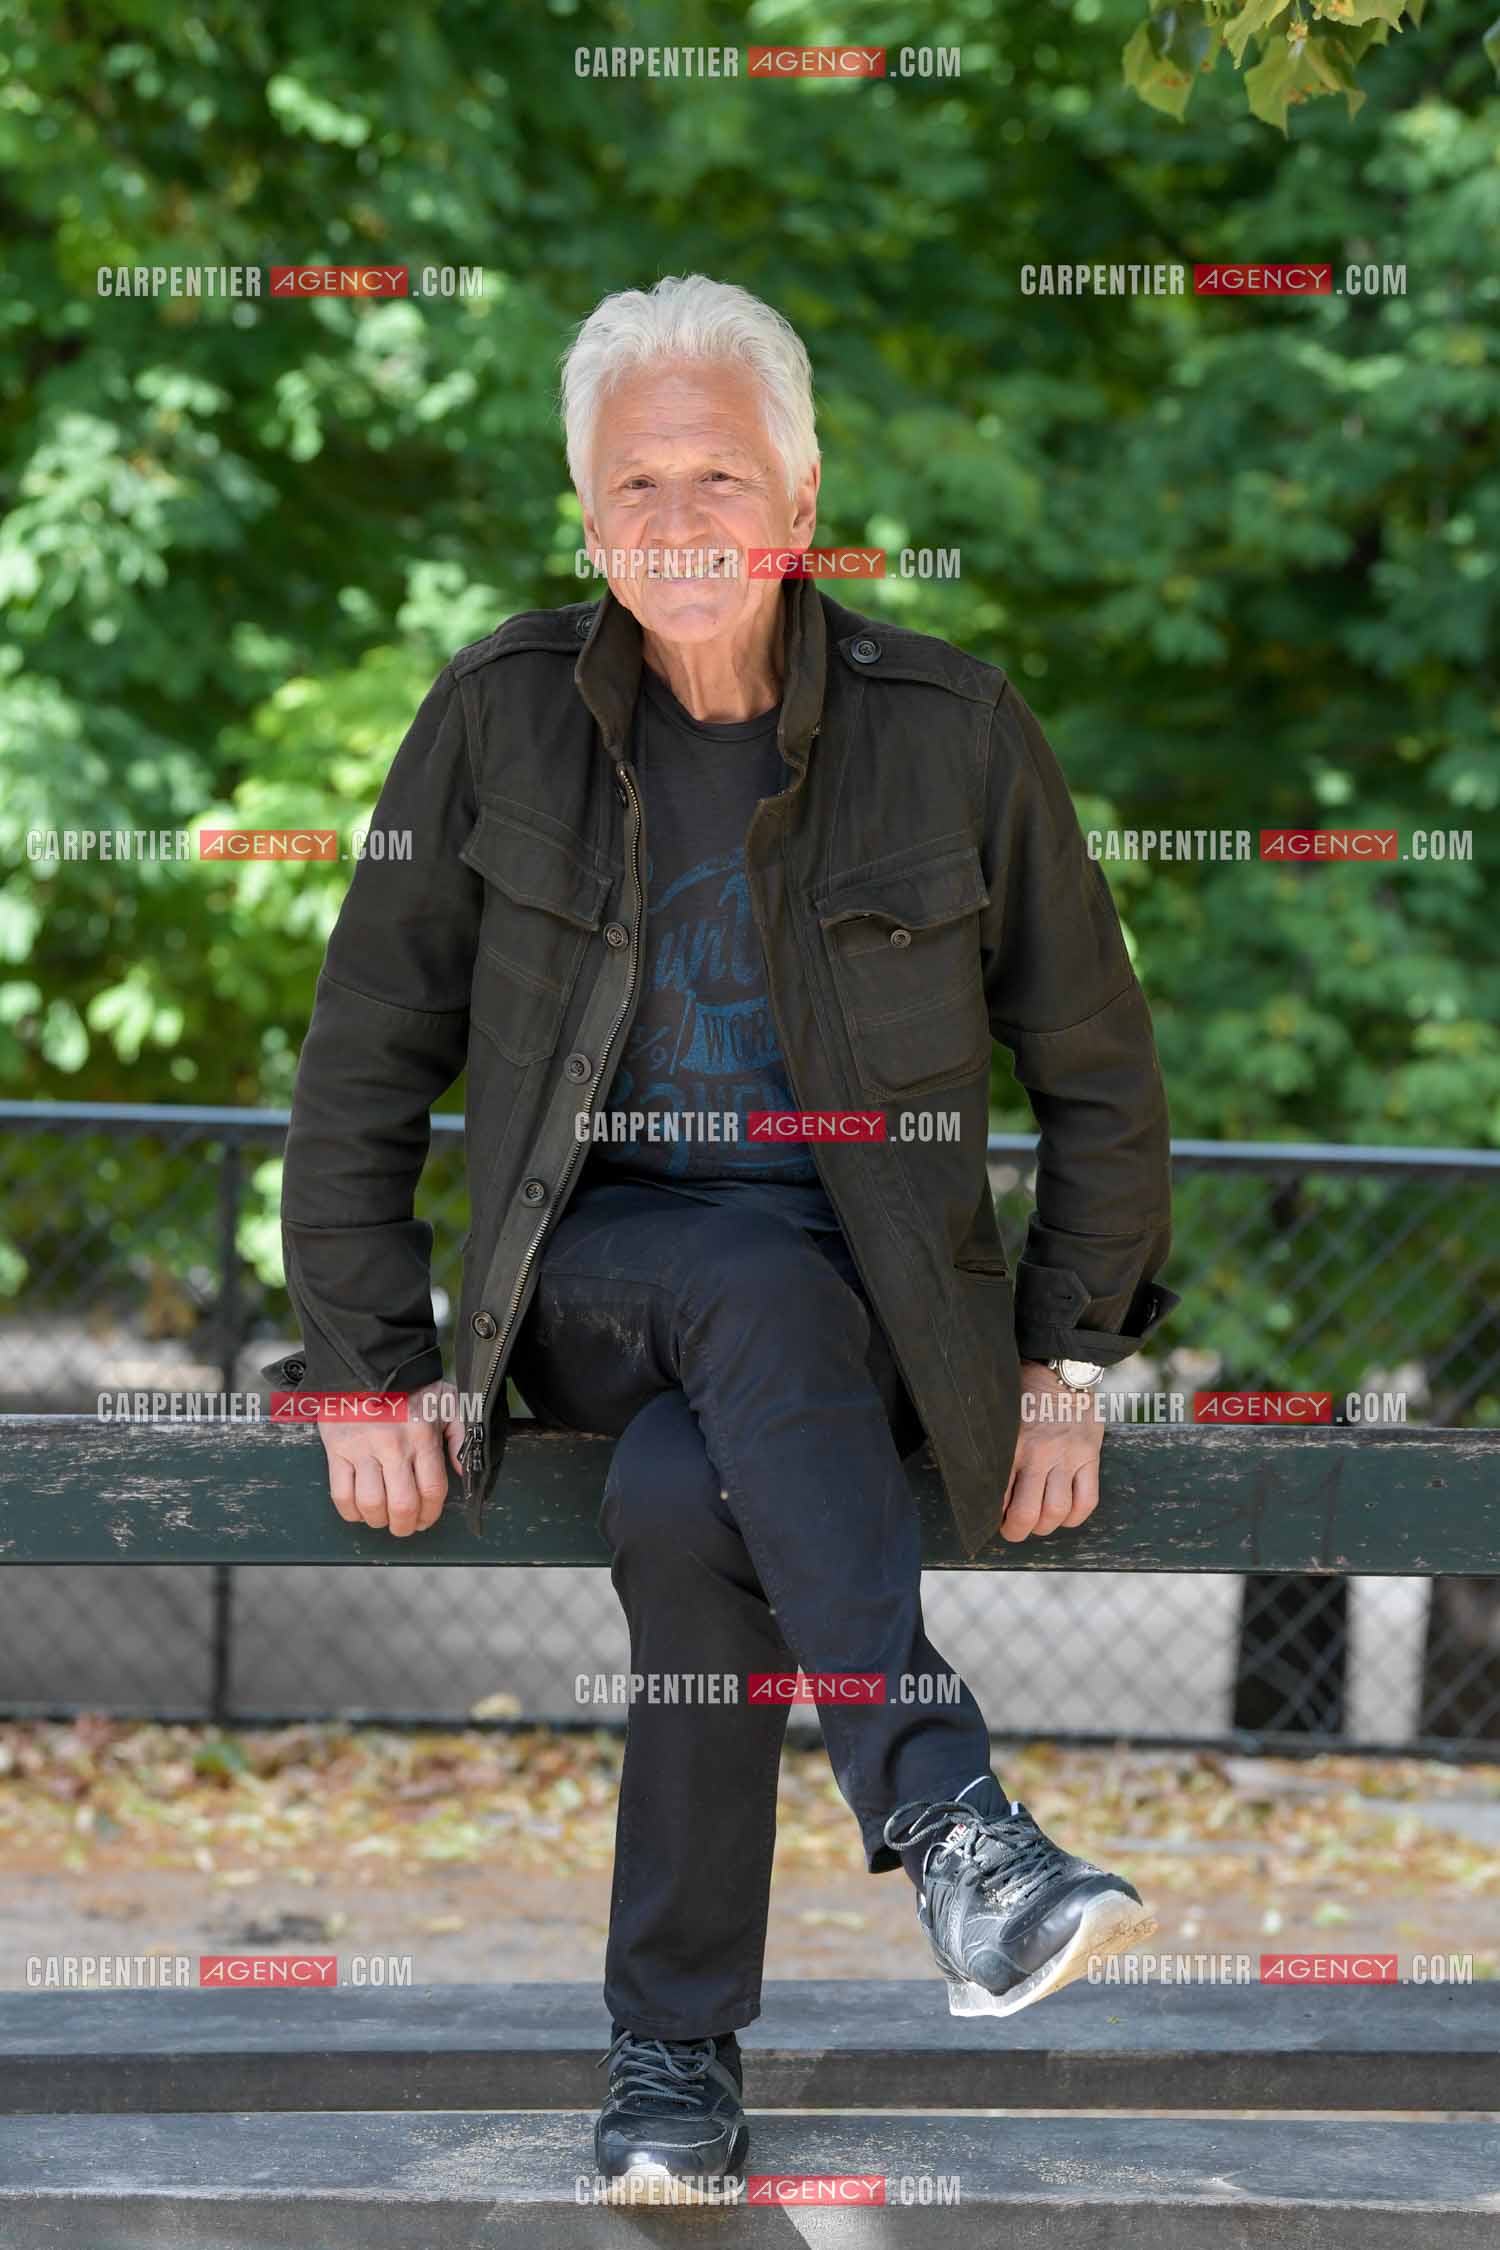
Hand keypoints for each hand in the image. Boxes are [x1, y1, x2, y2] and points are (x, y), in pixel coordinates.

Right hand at [317, 1379, 465, 1537]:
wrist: (366, 1361)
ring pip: (371, 1503)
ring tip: (382, 1518)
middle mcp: (394, 1445)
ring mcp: (363, 1448)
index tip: (427, 1518)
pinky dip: (351, 1512)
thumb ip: (461, 1436)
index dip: (431, 1513)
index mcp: (423, 1436)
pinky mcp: (337, 1449)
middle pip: (402, 1504)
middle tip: (405, 1526)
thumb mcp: (447, 1402)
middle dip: (406, 1525)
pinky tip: (359, 1510)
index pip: (432, 1490)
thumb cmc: (409, 1385)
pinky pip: (341, 1494)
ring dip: (379, 1521)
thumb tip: (464, 1472)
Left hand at [1000, 1361, 1104, 1542]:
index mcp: (1011, 1442)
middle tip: (1012, 1530)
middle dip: (1016, 1531)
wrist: (1063, 1368)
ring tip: (1038, 1522)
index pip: (998, 1495)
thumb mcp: (999, 1414)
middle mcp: (1039, 1452)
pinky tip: (1064, 1515)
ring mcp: (1068, 1456)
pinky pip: (1086, 1501)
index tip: (990, 1518)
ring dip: (1045, 1526)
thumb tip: (971, 1478)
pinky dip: (1074, 1517)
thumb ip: (991, 1445)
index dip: (992, 1516)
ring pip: (1057, 1511)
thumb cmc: (1023, 1392)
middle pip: (1027, 1512)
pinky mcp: (1090, 1456)